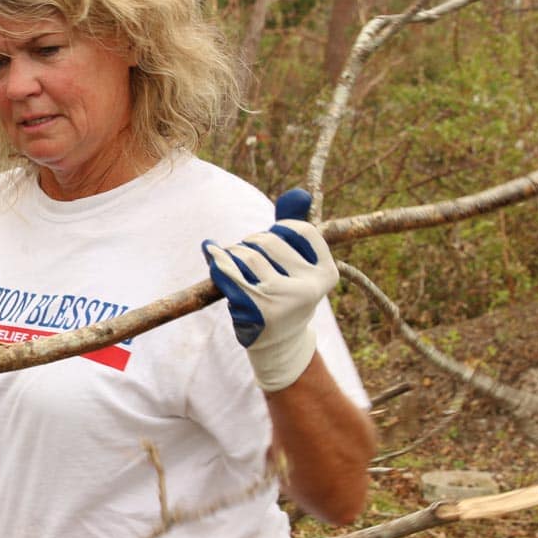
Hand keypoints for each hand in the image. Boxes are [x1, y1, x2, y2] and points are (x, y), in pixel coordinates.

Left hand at [202, 188, 338, 392]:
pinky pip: (231, 273)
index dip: (280, 227)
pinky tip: (211, 253)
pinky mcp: (255, 309)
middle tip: (247, 250)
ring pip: (248, 255)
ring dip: (235, 252)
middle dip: (253, 241)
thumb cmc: (288, 294)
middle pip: (270, 241)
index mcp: (326, 273)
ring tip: (232, 259)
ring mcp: (281, 300)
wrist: (279, 344)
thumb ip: (295, 230)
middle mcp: (308, 288)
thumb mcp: (298, 265)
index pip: (301, 230)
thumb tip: (299, 193)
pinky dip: (219, 261)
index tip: (272, 235)